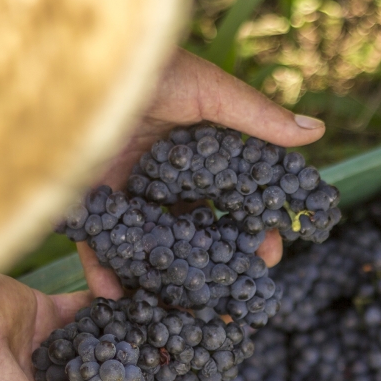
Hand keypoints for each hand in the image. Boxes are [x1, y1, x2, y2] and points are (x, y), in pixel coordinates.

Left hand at [79, 48, 325, 294]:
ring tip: (182, 314)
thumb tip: (317, 133)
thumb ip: (257, 117)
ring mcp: (123, 192)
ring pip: (151, 246)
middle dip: (217, 265)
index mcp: (194, 152)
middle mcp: (160, 176)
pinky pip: (97, 246)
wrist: (63, 66)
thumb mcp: (206, 90)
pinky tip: (119, 297)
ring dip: (167, 280)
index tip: (270, 254)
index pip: (232, 199)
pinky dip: (106, 273)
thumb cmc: (142, 70)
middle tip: (234, 293)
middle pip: (195, 231)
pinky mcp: (84, 204)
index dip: (252, 229)